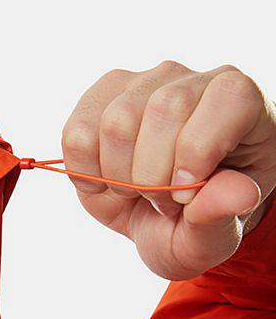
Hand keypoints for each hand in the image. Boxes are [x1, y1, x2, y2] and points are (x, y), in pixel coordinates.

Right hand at [61, 61, 275, 281]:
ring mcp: (143, 84)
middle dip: (151, 175)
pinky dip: (83, 170)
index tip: (184, 196)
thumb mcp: (213, 237)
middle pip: (162, 109)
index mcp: (241, 103)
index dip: (199, 150)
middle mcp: (194, 81)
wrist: (159, 220)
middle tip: (159, 202)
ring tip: (133, 192)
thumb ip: (223, 216)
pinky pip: (77, 132)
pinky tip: (104, 181)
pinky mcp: (101, 99)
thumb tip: (238, 195)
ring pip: (115, 120)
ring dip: (116, 175)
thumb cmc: (195, 221)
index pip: (226, 98)